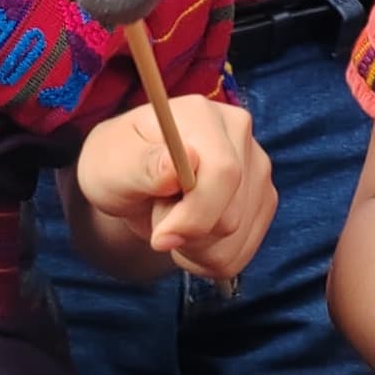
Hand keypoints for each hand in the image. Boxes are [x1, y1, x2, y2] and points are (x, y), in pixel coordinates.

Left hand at [74, 96, 275, 284]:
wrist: (133, 184)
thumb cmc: (117, 167)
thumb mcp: (112, 165)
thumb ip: (141, 166)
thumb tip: (173, 167)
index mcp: (201, 115)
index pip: (223, 172)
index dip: (194, 215)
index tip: (159, 238)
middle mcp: (239, 135)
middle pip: (231, 215)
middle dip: (186, 233)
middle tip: (157, 215)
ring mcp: (257, 168)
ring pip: (237, 239)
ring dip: (195, 249)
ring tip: (171, 222)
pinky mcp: (263, 199)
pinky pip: (242, 253)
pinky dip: (209, 259)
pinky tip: (190, 237)